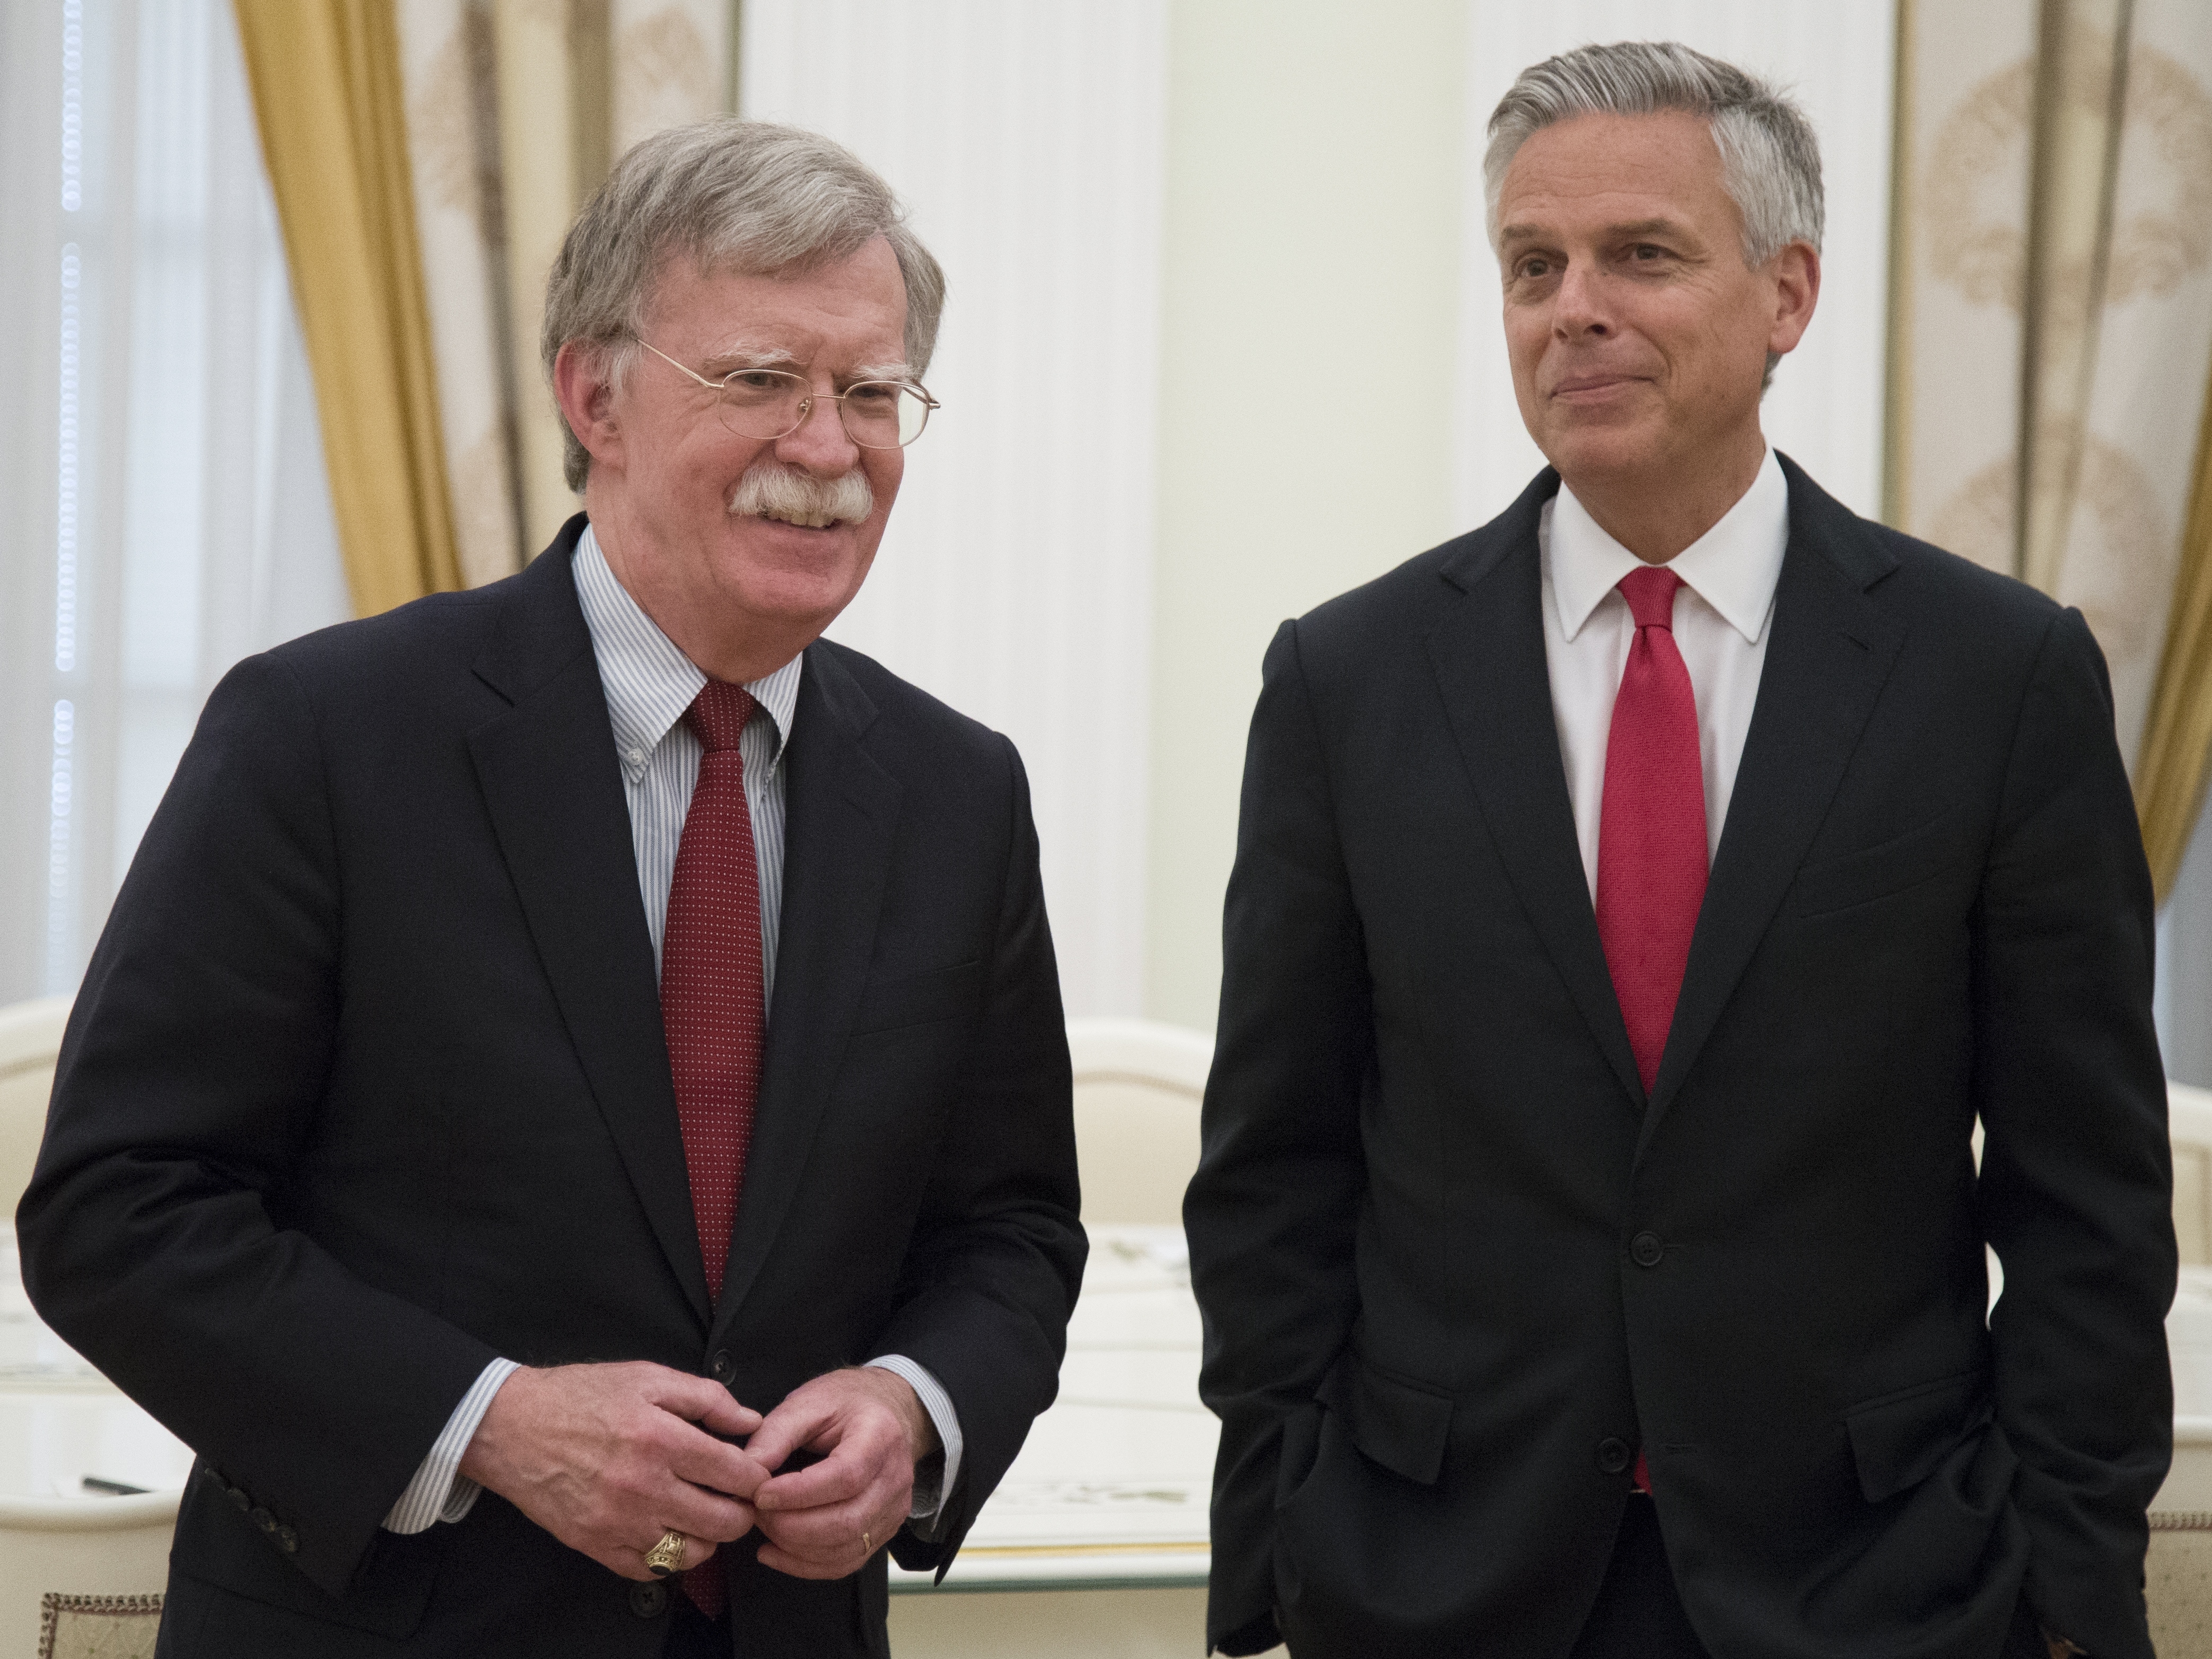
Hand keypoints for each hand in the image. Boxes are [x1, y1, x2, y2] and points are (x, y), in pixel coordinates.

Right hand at [458, 1361, 770, 1580]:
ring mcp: (617, 1522)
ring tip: (701, 1512)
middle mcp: (642, 1486)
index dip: (758, 1476)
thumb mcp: (647, 1377)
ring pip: (691, 1553)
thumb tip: (751, 1421)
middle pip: (723, 1522)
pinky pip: (650, 1569)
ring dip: (707, 1537)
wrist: (512, 1427)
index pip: (737, 1475)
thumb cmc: (581, 1397)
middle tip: (734, 1498)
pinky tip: (666, 1528)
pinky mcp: (594, 1545)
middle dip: (741, 1511)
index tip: (755, 1473)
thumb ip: (706, 1397)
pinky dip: (667, 1556)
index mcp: (661, 1439)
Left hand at [745, 1367, 938, 1579]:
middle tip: (756, 1513)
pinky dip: (806, 1565)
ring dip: (795, 1548)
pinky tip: (776, 1551)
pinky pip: (846, 1562)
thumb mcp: (808, 1402)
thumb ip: (776, 1433)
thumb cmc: (845, 1404)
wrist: (886, 1411)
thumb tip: (746, 1471)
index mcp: (880, 1436)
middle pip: (847, 1521)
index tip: (760, 1495)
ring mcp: (894, 1509)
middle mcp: (895, 1477)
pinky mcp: (884, 1531)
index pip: (845, 1476)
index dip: (799, 1493)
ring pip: (846, 1549)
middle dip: (792, 1526)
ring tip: (764, 1527)